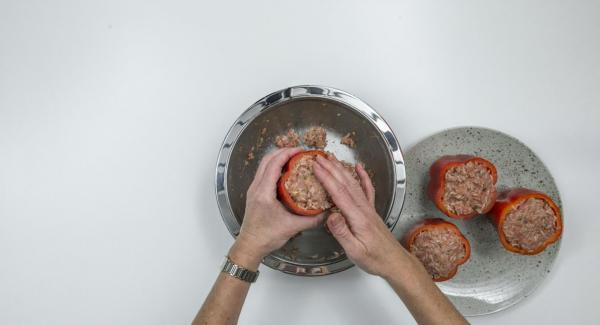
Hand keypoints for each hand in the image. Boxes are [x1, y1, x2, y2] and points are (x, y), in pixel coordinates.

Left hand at [230, 148, 325, 268]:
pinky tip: (285, 173)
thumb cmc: (267, 237)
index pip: (274, 164)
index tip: (301, 150)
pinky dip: (274, 168)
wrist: (250, 246)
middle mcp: (256, 188)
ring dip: (277, 159)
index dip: (287, 153)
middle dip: (283, 152)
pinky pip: (263, 174)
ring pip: (264, 166)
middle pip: (267, 160)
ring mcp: (253, 190)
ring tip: (293, 159)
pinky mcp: (254, 194)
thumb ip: (312, 219)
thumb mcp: (292, 227)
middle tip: (299, 152)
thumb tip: (327, 212)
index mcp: (264, 192)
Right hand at [312, 155, 411, 277]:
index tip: (316, 167)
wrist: (394, 261)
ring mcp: (369, 208)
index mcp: (358, 218)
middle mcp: (364, 209)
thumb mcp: (355, 251)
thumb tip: (330, 216)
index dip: (326, 179)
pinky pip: (367, 190)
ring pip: (354, 184)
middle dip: (331, 169)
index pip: (339, 194)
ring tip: (331, 159)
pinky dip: (363, 177)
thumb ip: (342, 233)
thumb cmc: (374, 259)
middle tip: (318, 158)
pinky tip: (359, 168)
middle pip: (345, 184)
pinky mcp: (371, 211)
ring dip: (342, 170)